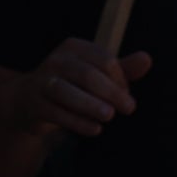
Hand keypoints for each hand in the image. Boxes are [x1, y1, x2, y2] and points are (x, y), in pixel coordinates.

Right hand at [21, 36, 146, 137]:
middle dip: (111, 93)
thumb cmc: (74, 84)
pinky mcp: (33, 103)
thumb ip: (124, 68)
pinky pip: (56, 113)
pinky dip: (77, 122)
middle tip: (129, 108)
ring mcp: (41, 81)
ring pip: (67, 92)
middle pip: (88, 75)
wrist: (29, 101)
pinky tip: (95, 129)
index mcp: (74, 48)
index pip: (105, 60)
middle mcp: (56, 60)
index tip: (128, 94)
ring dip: (91, 105)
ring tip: (110, 116)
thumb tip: (146, 59)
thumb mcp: (99, 73)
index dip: (120, 79)